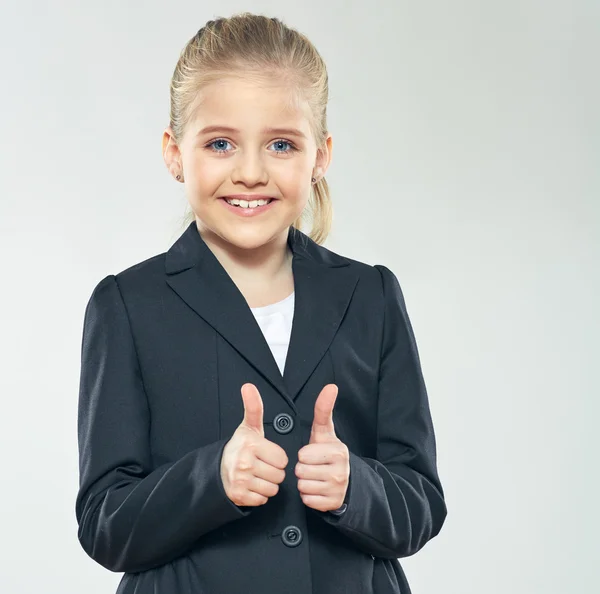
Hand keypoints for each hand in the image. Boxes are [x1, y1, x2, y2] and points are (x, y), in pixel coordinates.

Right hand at [220, 383, 288, 506]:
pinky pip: (263, 500)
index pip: (283, 459)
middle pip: (279, 475)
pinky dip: (259, 495)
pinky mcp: (239, 496)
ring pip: (273, 489)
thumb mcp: (248, 427)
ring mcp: (241, 480)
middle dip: (273, 472)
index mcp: (251, 444)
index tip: (266, 454)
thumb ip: (254, 407)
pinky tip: (252, 485)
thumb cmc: (240, 447)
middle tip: (261, 466)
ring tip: (257, 475)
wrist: (218, 469)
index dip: (277, 458)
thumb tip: (248, 386)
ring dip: (268, 485)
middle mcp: (245, 463)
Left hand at [295, 384, 349, 511]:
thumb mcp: (325, 432)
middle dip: (302, 469)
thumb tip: (331, 386)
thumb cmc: (328, 453)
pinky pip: (307, 500)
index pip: (303, 454)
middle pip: (301, 471)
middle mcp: (340, 470)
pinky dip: (308, 497)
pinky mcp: (332, 504)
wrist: (346, 481)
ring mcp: (338, 489)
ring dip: (304, 483)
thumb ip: (324, 409)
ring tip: (315, 478)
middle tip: (313, 467)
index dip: (304, 455)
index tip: (313, 455)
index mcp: (338, 451)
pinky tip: (317, 490)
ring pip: (303, 486)